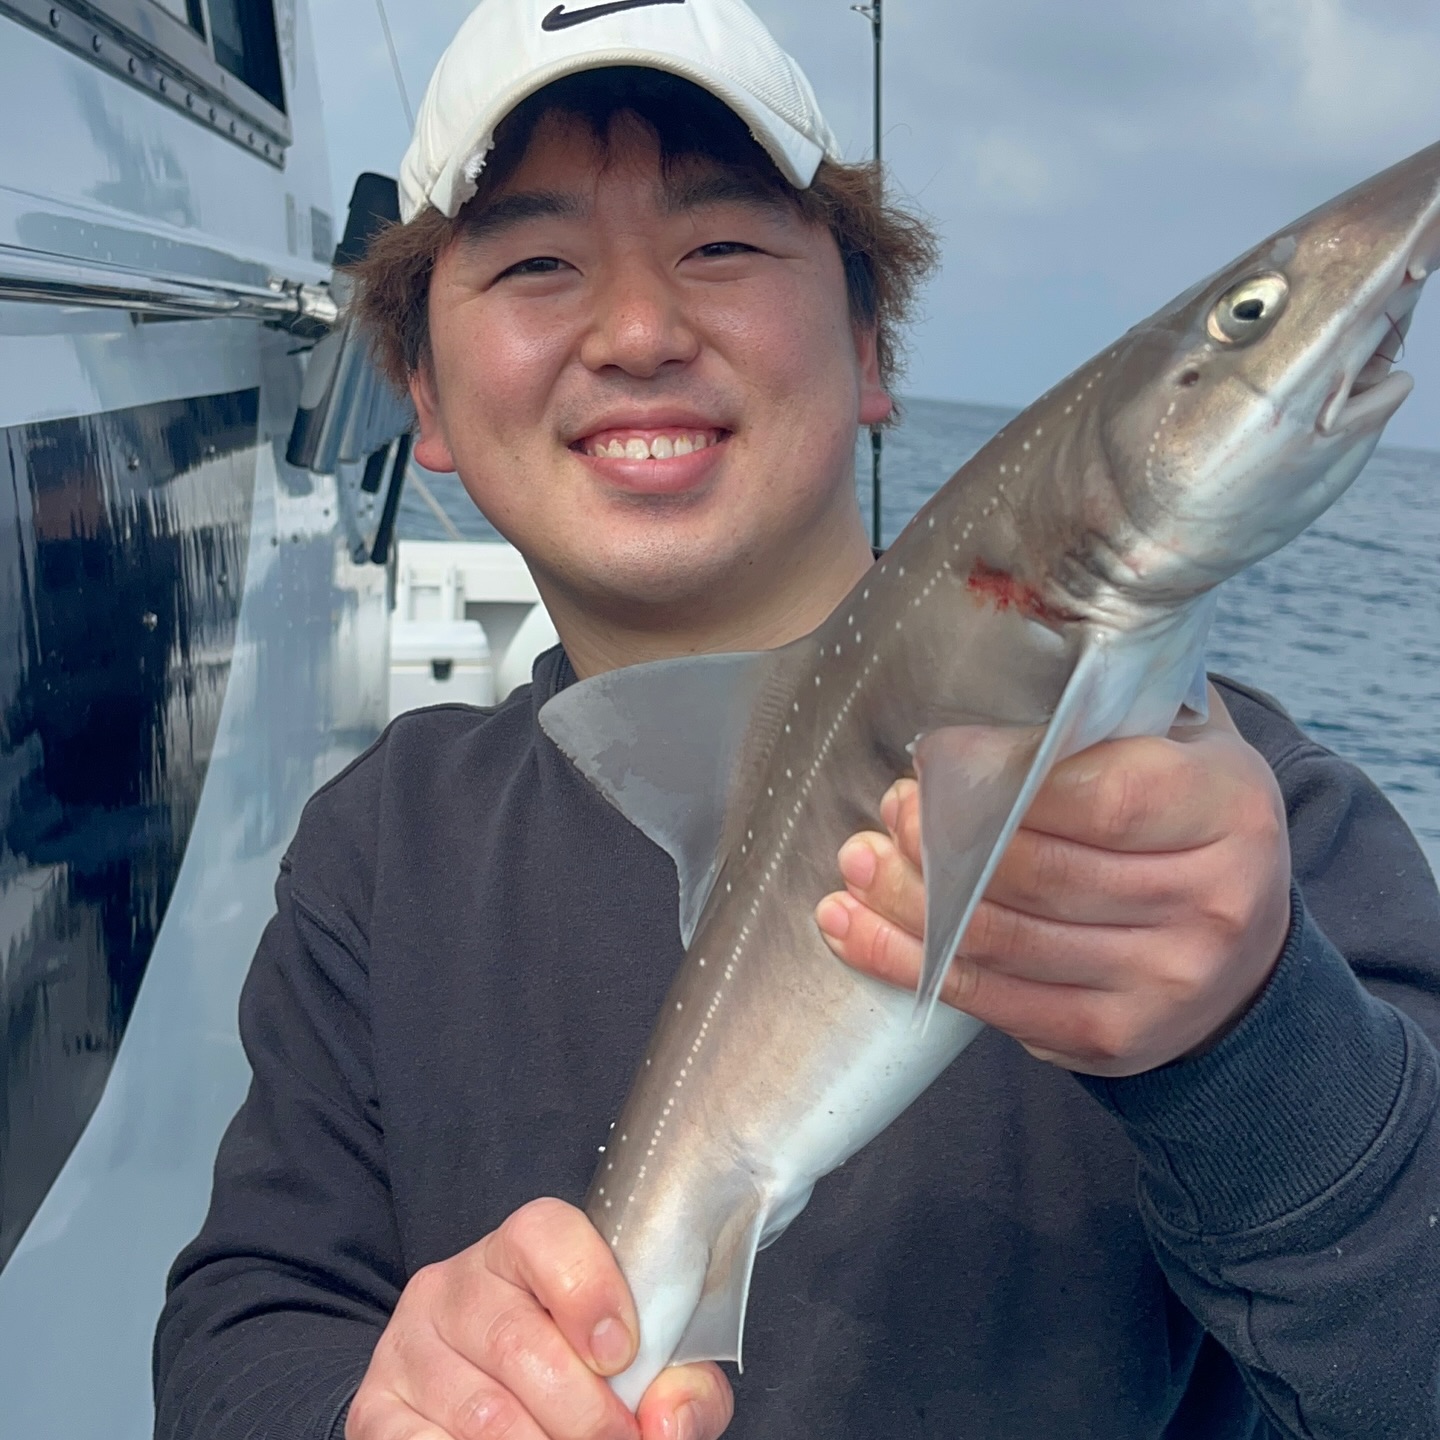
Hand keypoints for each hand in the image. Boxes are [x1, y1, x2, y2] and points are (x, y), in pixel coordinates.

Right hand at [347, 1197, 732, 1439]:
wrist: (484, 1395)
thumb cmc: (582, 1370)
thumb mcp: (644, 1364)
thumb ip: (682, 1382)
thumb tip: (668, 1421)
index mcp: (519, 1250)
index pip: (543, 1233)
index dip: (588, 1289)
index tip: (623, 1353)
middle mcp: (453, 1285)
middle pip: (517, 1341)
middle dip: (583, 1413)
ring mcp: (407, 1347)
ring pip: (481, 1412)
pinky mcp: (376, 1411)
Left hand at [814, 688, 1292, 1075]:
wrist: (1242, 954)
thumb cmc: (1186, 822)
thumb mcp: (1181, 743)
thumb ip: (1107, 711)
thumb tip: (986, 676)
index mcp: (1230, 809)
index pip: (1103, 797)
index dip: (1004, 780)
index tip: (935, 756)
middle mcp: (1211, 903)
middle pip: (1042, 875)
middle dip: (942, 842)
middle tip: (890, 809)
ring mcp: (1164, 980)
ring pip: (1003, 941)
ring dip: (908, 903)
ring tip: (858, 863)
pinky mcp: (1111, 1036)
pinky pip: (991, 1001)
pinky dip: (908, 965)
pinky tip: (854, 929)